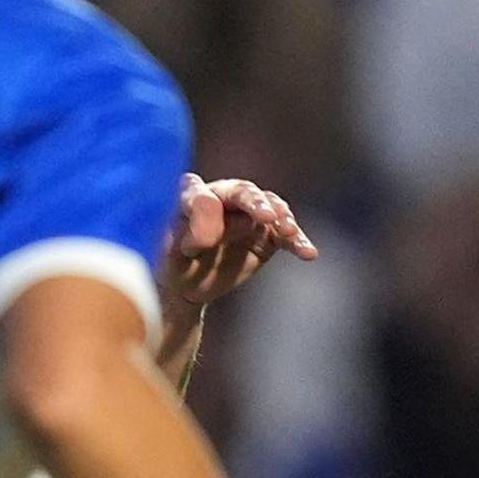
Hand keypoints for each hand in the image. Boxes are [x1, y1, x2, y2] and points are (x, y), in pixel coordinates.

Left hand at [162, 174, 316, 308]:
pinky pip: (285, 234)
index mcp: (192, 195)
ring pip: (270, 207)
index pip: (198, 194)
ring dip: (281, 217)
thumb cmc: (173, 263)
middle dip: (256, 202)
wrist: (188, 285)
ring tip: (288, 231)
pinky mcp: (267, 233)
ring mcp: (249, 213)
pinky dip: (297, 241)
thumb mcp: (170, 253)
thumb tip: (209, 231)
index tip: (205, 232)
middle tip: (268, 216)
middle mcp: (223, 197)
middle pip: (242, 192)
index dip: (203, 208)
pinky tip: (308, 253)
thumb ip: (188, 235)